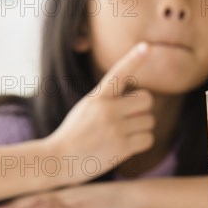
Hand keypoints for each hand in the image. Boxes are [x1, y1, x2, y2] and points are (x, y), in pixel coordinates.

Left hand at [0, 182, 139, 207]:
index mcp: (70, 194)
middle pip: (35, 199)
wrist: (136, 196)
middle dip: (14, 205)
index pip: (42, 196)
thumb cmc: (120, 202)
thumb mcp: (97, 205)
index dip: (23, 200)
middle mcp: (67, 195)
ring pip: (38, 205)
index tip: (8, 204)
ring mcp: (71, 201)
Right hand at [46, 42, 155, 184]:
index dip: (133, 58)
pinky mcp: (122, 148)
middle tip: (131, 119)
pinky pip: (148, 139)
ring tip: (125, 135)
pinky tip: (129, 146)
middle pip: (147, 99)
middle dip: (143, 109)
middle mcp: (107, 110)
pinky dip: (143, 142)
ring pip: (150, 121)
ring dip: (142, 128)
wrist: (58, 161)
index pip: (118, 73)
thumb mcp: (85, 109)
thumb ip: (106, 100)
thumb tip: (137, 99)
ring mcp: (115, 129)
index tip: (146, 47)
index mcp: (97, 97)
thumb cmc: (73, 135)